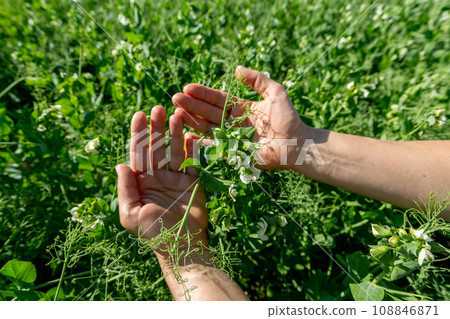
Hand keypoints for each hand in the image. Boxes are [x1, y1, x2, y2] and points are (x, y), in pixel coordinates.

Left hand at [116, 106, 207, 259]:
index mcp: (141, 183)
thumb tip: (119, 165)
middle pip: (156, 147)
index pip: (138, 153)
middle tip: (158, 107)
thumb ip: (125, 189)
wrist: (182, 246)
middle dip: (156, 128)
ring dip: (174, 133)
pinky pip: (193, 162)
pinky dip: (192, 148)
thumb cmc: (154, 233)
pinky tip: (190, 133)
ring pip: (175, 151)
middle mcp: (157, 177)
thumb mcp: (131, 214)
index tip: (139, 114)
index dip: (138, 133)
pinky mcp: (193, 182)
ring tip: (176, 114)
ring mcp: (176, 179)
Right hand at [172, 65, 309, 169]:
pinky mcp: (233, 152)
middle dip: (191, 105)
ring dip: (192, 121)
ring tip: (176, 113)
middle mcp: (233, 123)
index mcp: (241, 108)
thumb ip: (257, 80)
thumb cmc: (288, 119)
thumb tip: (237, 69)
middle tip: (175, 98)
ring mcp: (232, 138)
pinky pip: (214, 147)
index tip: (187, 87)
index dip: (203, 93)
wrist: (297, 144)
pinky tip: (186, 135)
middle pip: (208, 112)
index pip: (218, 99)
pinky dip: (200, 142)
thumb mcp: (275, 92)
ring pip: (207, 128)